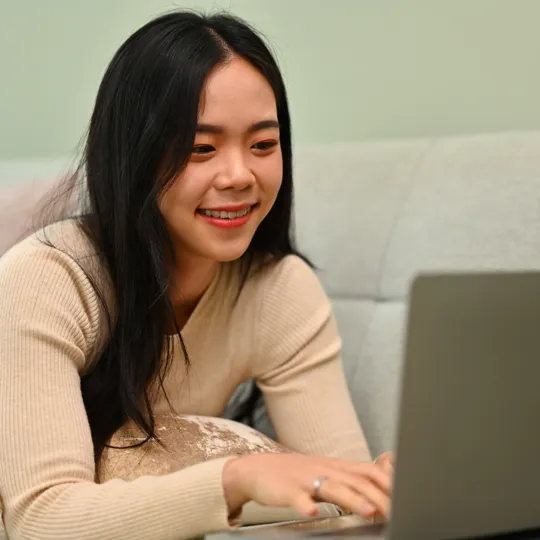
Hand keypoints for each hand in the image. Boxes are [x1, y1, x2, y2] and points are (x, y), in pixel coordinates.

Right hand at [222, 452, 391, 520]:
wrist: (257, 469)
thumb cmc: (295, 474)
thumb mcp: (326, 472)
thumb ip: (351, 480)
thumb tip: (378, 492)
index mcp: (336, 467)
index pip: (368, 472)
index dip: (388, 484)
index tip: (406, 498)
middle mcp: (324, 470)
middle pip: (356, 481)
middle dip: (378, 496)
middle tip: (395, 512)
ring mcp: (305, 479)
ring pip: (332, 488)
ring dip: (351, 499)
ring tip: (367, 511)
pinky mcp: (286, 490)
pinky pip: (296, 498)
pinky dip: (304, 505)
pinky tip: (311, 512)